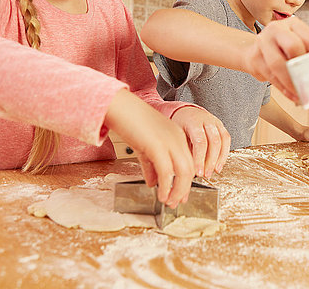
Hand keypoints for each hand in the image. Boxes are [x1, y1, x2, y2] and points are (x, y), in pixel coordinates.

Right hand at [104, 89, 194, 207]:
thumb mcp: (144, 146)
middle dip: (184, 189)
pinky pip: (167, 172)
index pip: (188, 162)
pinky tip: (161, 195)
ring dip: (178, 190)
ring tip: (169, 202)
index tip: (180, 194)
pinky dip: (166, 186)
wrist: (119, 107)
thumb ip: (150, 164)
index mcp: (177, 136)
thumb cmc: (129, 122)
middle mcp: (177, 138)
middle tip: (176, 202)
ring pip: (183, 172)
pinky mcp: (158, 146)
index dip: (186, 181)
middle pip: (190, 169)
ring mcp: (170, 142)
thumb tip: (153, 183)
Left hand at [170, 106, 230, 177]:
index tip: (198, 172)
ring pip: (223, 141)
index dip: (200, 159)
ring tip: (214, 171)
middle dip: (210, 161)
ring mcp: (215, 122)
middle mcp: (206, 120)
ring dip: (219, 159)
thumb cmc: (179, 124)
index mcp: (193, 121)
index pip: (200, 142)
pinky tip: (219, 164)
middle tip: (206, 174)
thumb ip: (183, 148)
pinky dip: (224, 154)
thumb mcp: (176, 134)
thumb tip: (185, 168)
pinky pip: (227, 139)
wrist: (185, 111)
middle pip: (214, 142)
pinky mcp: (221, 126)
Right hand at [244, 16, 308, 101]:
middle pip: (292, 47)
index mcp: (292, 24)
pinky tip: (292, 94)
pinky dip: (284, 89)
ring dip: (292, 83)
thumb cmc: (280, 48)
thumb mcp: (296, 44)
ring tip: (302, 93)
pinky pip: (271, 76)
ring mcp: (263, 42)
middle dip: (303, 67)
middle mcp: (276, 30)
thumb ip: (308, 54)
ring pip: (278, 64)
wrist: (254, 50)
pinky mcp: (255, 58)